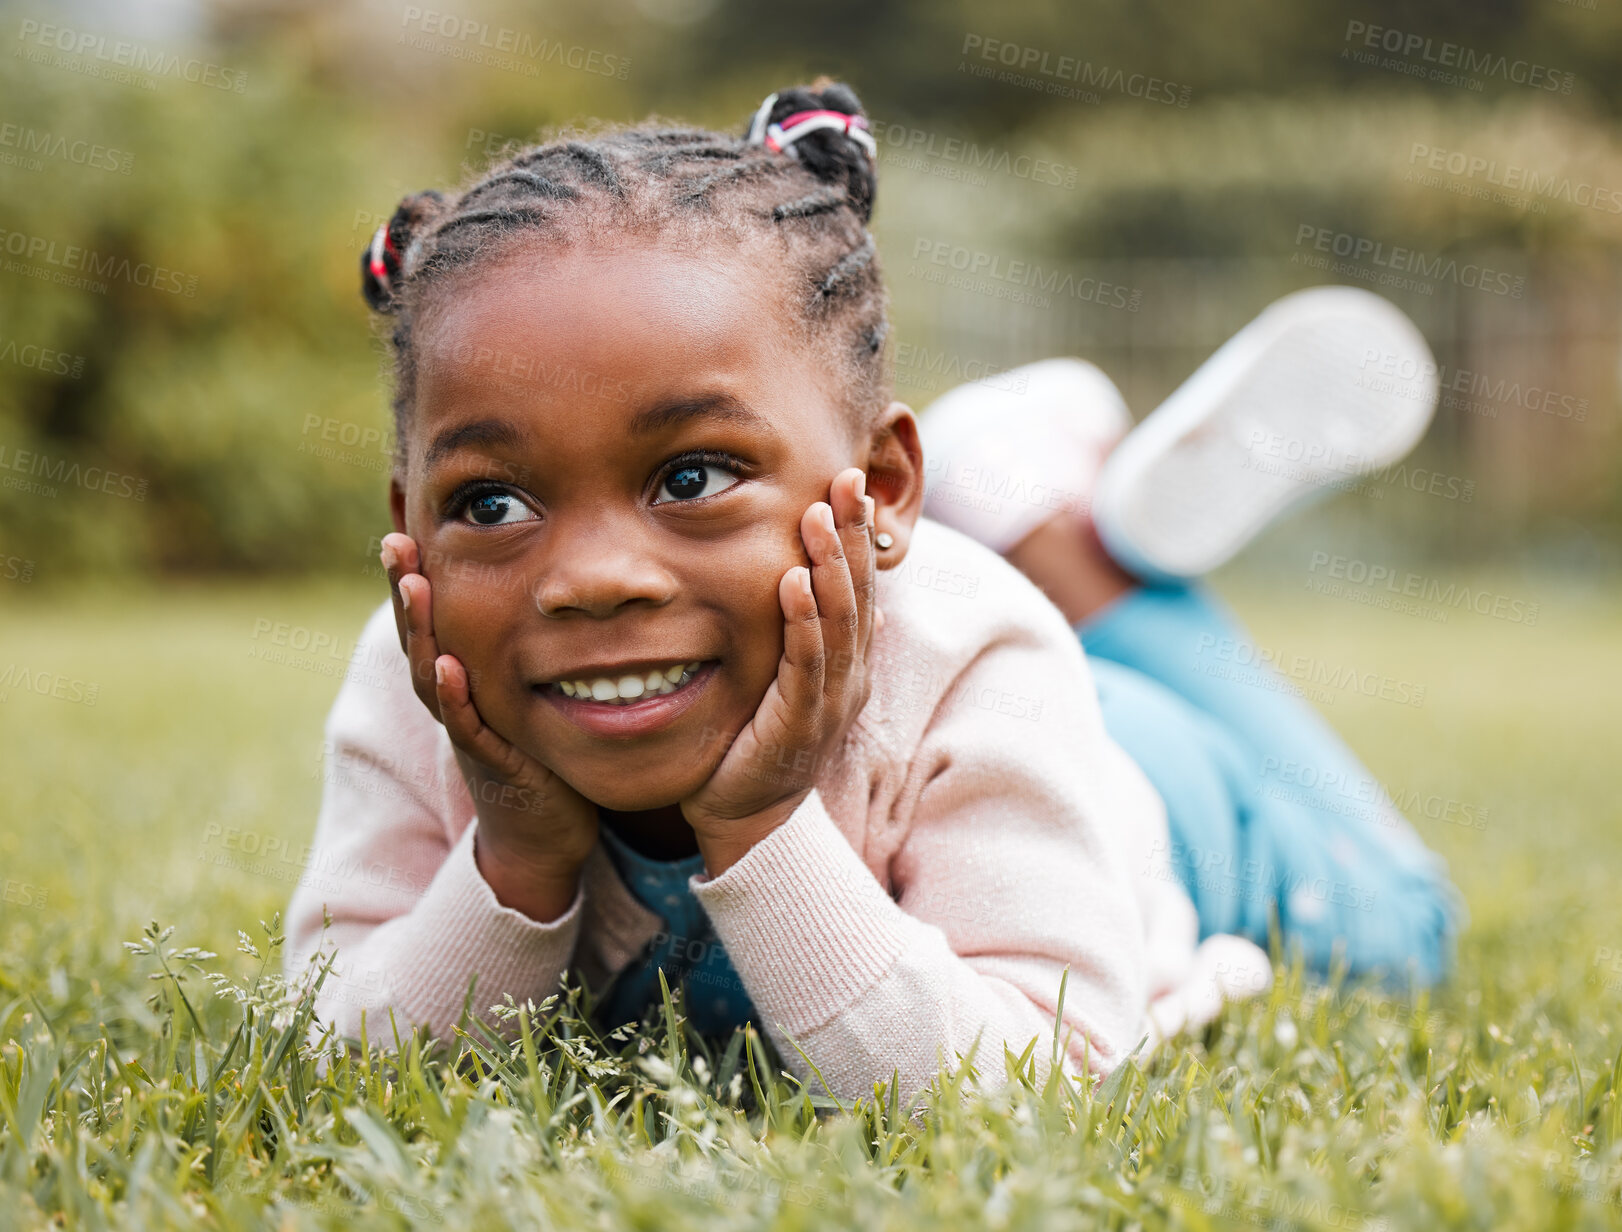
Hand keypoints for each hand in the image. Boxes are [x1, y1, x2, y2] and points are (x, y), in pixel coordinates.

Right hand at [381, 533, 597, 921]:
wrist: (543, 835)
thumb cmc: (544, 755)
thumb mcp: (537, 690)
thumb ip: (538, 644)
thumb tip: (564, 587)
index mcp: (465, 676)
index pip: (437, 617)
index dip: (417, 576)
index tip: (406, 529)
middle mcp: (456, 699)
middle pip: (421, 637)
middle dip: (404, 590)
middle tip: (393, 542)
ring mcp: (467, 731)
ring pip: (432, 674)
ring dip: (421, 631)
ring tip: (411, 585)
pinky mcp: (489, 763)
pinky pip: (465, 727)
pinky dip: (453, 697)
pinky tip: (447, 667)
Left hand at [681, 467, 878, 874]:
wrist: (745, 819)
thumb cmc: (756, 742)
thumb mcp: (785, 677)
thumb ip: (809, 635)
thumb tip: (847, 594)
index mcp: (846, 662)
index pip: (860, 584)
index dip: (858, 533)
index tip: (851, 480)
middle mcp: (848, 677)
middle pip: (858, 592)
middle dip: (853, 534)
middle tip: (846, 478)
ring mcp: (829, 702)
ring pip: (839, 622)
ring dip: (829, 565)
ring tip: (819, 516)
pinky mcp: (800, 725)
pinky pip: (806, 665)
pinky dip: (803, 621)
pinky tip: (792, 581)